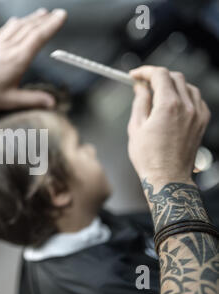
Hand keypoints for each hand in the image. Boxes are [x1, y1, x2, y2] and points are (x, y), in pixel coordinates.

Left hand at [0, 8, 66, 110]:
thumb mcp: (10, 100)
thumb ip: (33, 99)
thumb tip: (52, 102)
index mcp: (17, 59)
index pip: (38, 37)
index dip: (52, 25)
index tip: (62, 16)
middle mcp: (9, 47)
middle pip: (31, 28)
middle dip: (47, 19)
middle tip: (59, 12)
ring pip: (19, 26)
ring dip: (33, 18)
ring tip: (43, 13)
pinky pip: (6, 29)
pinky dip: (16, 23)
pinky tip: (17, 21)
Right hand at [127, 66, 210, 189]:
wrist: (168, 178)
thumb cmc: (149, 158)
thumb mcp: (136, 128)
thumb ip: (140, 102)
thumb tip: (140, 88)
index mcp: (168, 106)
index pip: (159, 75)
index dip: (145, 72)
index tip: (135, 76)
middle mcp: (187, 107)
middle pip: (174, 77)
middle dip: (158, 76)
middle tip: (143, 84)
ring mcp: (198, 114)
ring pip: (187, 86)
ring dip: (172, 85)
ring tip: (157, 94)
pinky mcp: (202, 122)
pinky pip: (196, 99)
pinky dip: (184, 95)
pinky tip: (172, 104)